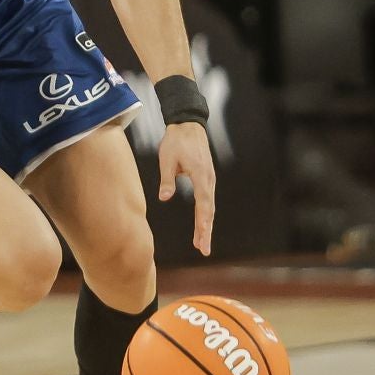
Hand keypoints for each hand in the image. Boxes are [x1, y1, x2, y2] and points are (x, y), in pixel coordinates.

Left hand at [156, 122, 216, 256]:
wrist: (188, 125)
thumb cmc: (175, 141)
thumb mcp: (167, 159)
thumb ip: (167, 179)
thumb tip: (164, 197)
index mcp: (200, 175)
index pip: (203, 203)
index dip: (203, 222)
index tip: (202, 237)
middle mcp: (209, 180)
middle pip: (209, 210)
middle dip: (206, 231)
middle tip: (203, 250)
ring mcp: (209, 180)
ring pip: (209, 207)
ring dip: (206, 225)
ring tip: (202, 244)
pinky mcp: (206, 179)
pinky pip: (207, 200)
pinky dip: (206, 215)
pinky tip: (202, 226)